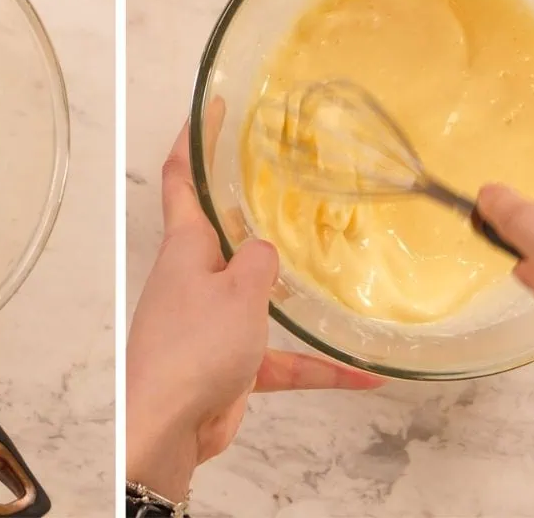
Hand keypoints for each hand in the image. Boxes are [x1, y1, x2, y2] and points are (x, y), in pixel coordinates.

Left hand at [126, 102, 380, 500]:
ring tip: (335, 270)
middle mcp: (197, 278)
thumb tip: (265, 253)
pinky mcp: (231, 364)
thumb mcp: (238, 292)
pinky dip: (319, 367)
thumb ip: (260, 263)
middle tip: (292, 183)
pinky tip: (365, 376)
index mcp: (187, 247)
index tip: (213, 108)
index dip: (195, 140)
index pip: (184, 179)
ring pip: (259, 296)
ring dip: (294, 292)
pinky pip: (283, 360)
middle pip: (224, 234)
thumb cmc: (194, 347)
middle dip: (252, 209)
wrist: (168, 425)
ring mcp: (213, 322)